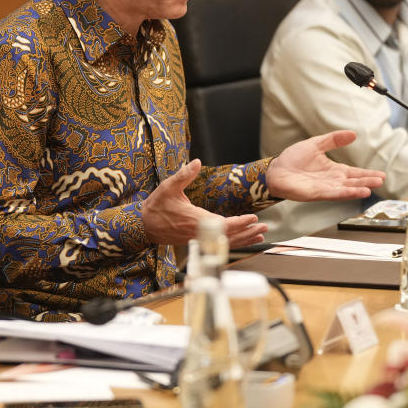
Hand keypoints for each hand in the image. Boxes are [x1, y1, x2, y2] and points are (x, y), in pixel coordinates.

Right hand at [141, 159, 267, 247]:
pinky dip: (233, 244)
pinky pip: (219, 246)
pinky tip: (242, 241)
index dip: (240, 223)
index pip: (223, 225)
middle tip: (264, 228)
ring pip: (225, 244)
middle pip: (229, 237)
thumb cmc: (156, 207)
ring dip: (243, 240)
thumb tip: (196, 162)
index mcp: (195, 220)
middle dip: (248, 232)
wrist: (143, 225)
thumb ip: (184, 175)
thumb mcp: (168, 187)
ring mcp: (198, 240)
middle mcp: (199, 233)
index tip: (253, 219)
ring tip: (259, 236)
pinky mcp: (196, 242)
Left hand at [266, 130, 384, 201]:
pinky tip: (356, 192)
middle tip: (380, 180)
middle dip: (367, 181)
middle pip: (353, 181)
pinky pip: (334, 194)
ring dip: (359, 188)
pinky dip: (346, 193)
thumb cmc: (293, 159)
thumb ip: (333, 139)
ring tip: (371, 187)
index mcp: (333, 170)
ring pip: (346, 189)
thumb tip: (352, 134)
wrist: (276, 170)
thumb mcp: (316, 144)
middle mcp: (332, 180)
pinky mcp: (317, 193)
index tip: (381, 175)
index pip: (354, 172)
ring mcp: (325, 188)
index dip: (367, 173)